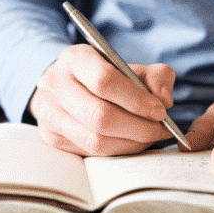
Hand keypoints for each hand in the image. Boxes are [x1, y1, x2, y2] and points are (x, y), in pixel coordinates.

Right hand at [29, 44, 173, 155]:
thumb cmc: (103, 75)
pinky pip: (91, 153)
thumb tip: (164, 101)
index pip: (104, 81)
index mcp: (74, 58)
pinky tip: (132, 142)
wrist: (66, 86)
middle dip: (138, 127)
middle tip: (161, 129)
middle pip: (99, 116)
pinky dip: (118, 151)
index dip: (136, 99)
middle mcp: (55, 85)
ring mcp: (49, 114)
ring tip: (150, 136)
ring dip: (131, 143)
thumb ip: (156, 76)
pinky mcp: (51, 138)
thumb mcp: (131, 66)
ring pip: (95, 140)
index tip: (160, 110)